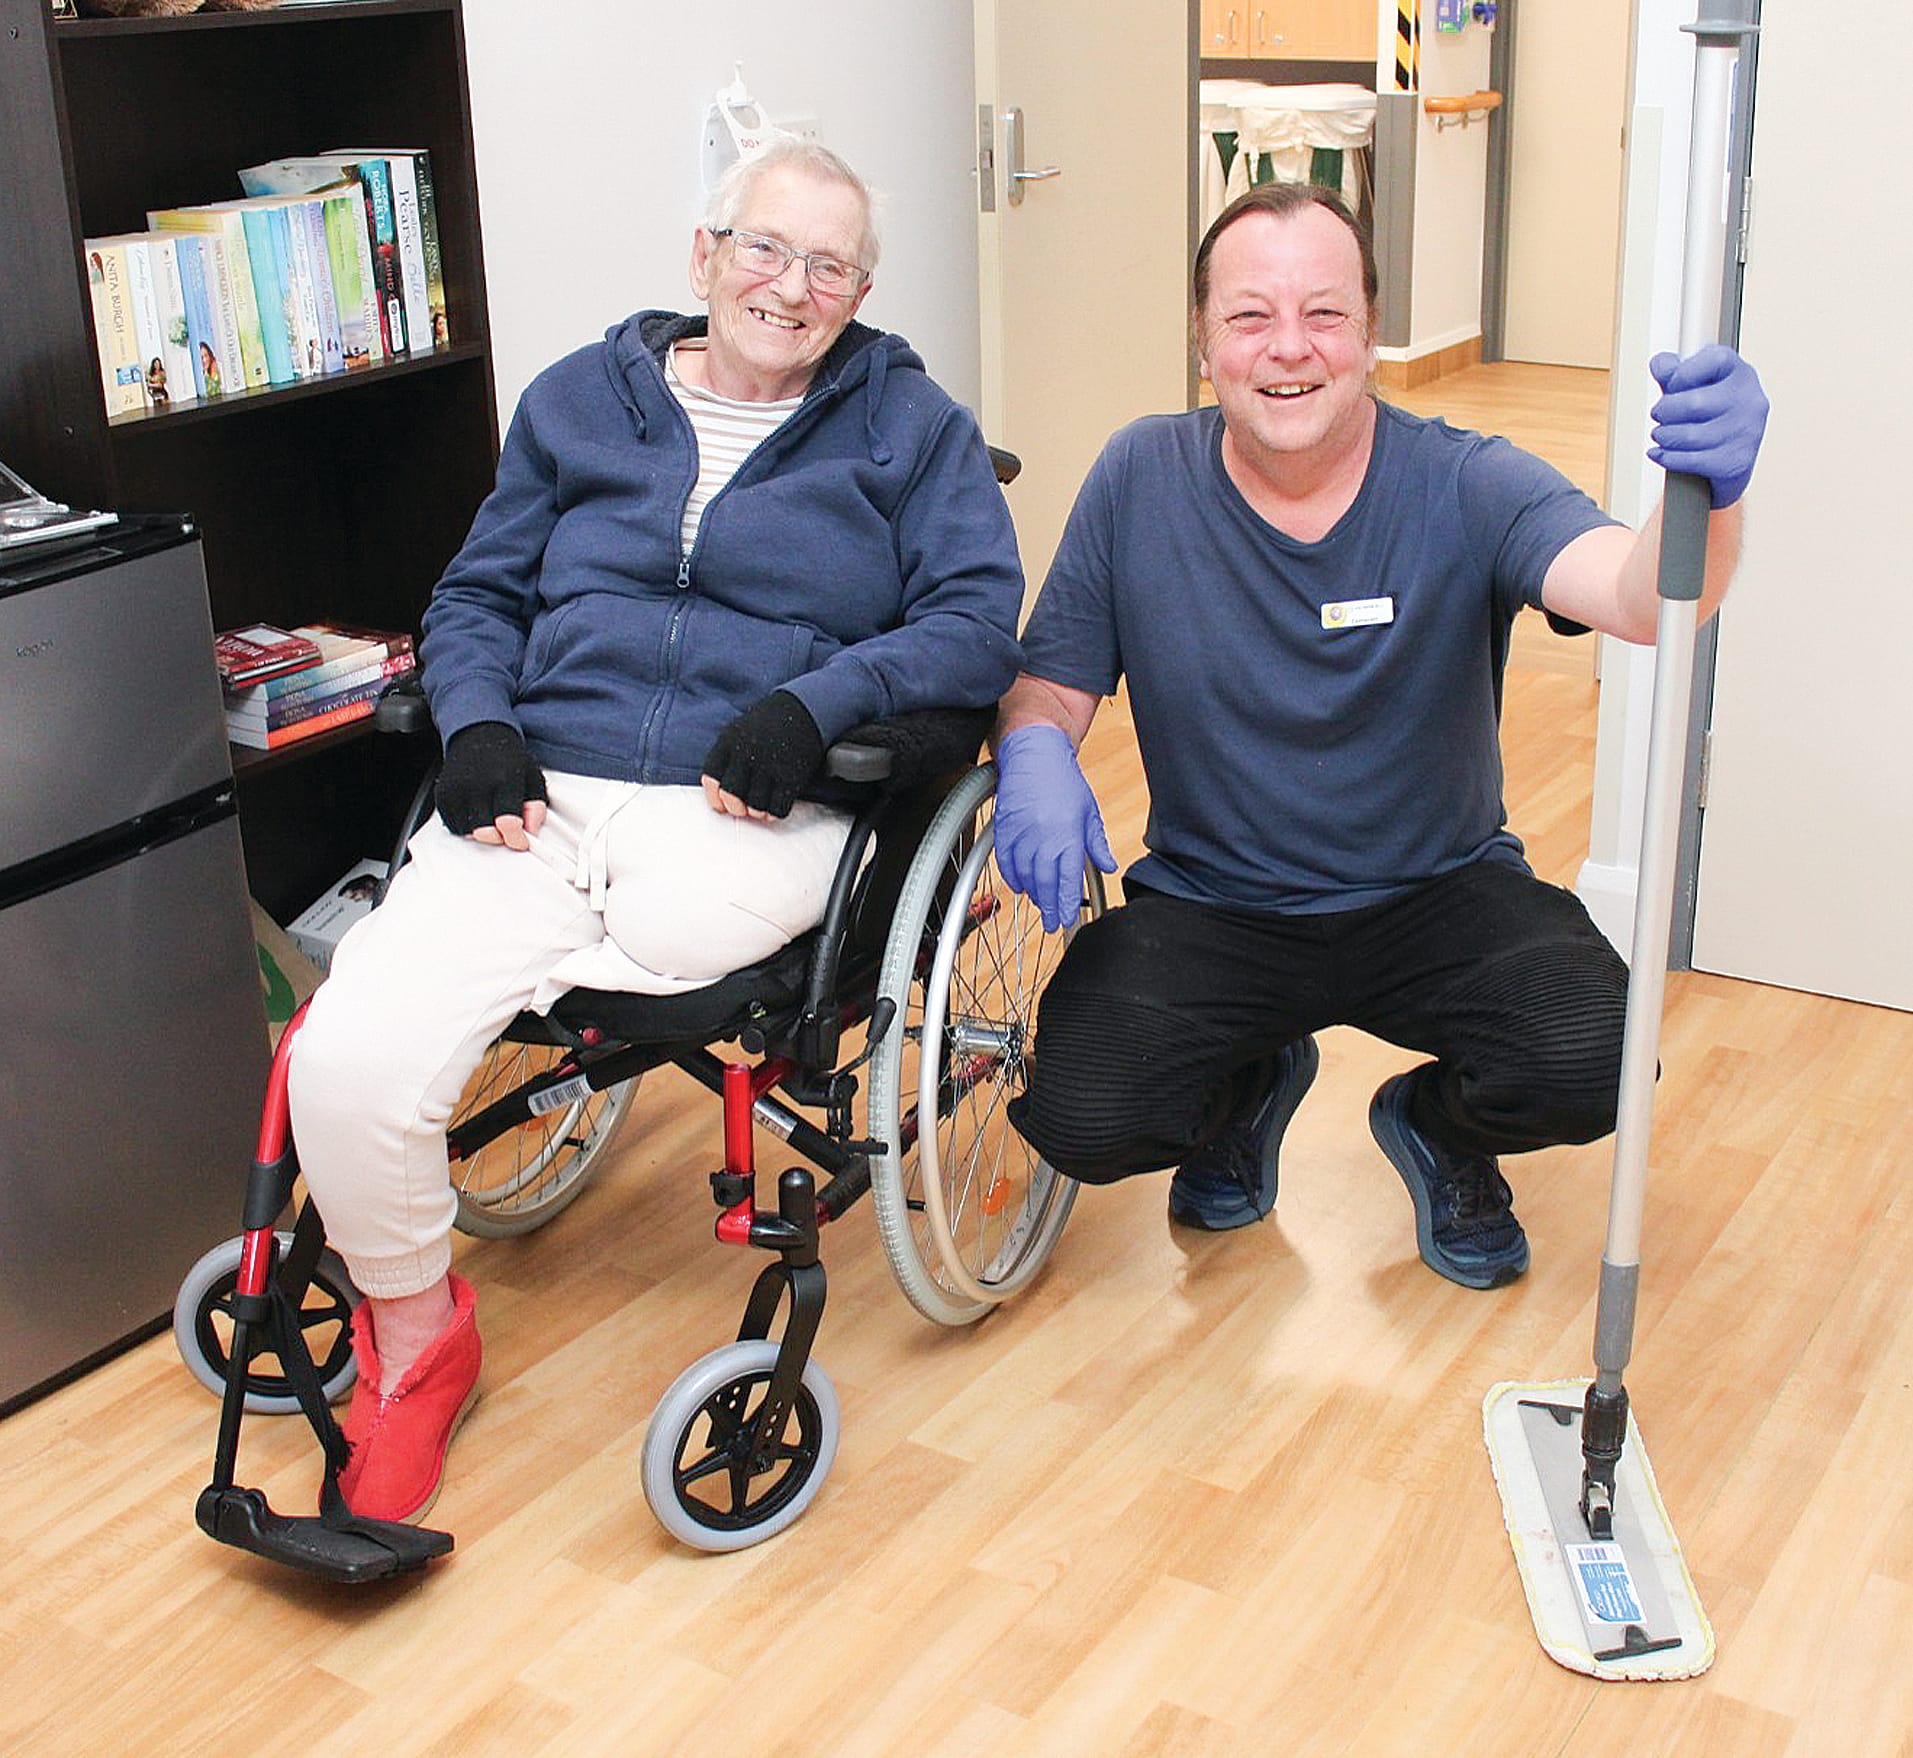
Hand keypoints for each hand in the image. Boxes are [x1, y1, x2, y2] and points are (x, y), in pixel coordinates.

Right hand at [435, 721, 546, 848]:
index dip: (516, 838)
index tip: (520, 842)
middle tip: (506, 828)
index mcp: (504, 780)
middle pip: (485, 833)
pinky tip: (477, 810)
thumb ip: (535, 806)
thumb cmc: (508, 758)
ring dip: (483, 832)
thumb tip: (530, 831)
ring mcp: (456, 790)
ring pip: (469, 833)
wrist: (477, 734)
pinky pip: (454, 826)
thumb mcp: (532, 777)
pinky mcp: (442, 795)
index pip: (507, 822)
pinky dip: (467, 826)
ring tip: (491, 813)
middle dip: (499, 837)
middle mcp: (477, 785)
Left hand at [701, 690, 824, 819]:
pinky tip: (776, 805)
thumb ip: (726, 758)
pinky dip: (775, 813)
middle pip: (731, 797)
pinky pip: (778, 809)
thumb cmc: (769, 725)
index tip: (721, 804)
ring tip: (761, 806)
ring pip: (755, 807)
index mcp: (729, 743)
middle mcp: (747, 755)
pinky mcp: (791, 777)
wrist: (804, 710)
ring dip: (757, 812)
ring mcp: (769, 767)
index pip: (711, 780)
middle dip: (736, 808)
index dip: (714, 798)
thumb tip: (719, 792)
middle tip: (743, 808)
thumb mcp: (738, 731)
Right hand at [992, 723, 1116, 933]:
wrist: (1034, 754)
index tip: (1067, 919)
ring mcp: (1021, 834)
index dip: (1066, 904)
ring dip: (1033, 893)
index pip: (1067, 879)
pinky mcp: (1004, 829)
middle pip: (1045, 883)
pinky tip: (1022, 886)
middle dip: (1049, 907)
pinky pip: (1006, 862)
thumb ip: (1097, 843)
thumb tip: (1108, 866)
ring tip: (1041, 904)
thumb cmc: (1064, 781)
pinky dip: (1013, 877)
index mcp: (1067, 834)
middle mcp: (1042, 837)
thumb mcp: (1088, 812)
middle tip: (1053, 923)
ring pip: (1025, 875)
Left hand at [1647, 344, 1767, 508]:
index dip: (1681, 375)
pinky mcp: (1736, 460)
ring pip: (1688, 435)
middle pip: (1693, 403)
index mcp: (1740, 371)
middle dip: (1664, 411)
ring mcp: (1746, 430)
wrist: (1732, 455)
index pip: (1711, 361)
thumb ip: (1675, 371)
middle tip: (1658, 415)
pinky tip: (1660, 453)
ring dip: (1663, 436)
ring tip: (1661, 434)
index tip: (1672, 386)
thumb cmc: (1713, 413)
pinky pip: (1690, 460)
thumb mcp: (1695, 384)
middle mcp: (1748, 398)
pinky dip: (1667, 457)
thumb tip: (1661, 366)